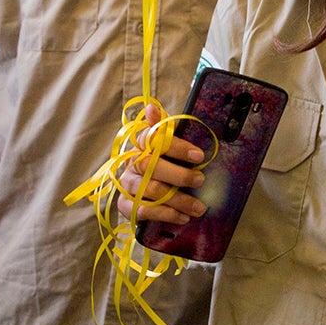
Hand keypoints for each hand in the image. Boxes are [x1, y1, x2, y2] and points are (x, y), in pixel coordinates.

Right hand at [116, 108, 206, 224]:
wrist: (143, 192)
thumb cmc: (161, 164)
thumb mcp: (166, 146)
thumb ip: (163, 128)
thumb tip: (151, 107)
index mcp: (141, 144)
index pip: (154, 138)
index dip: (177, 147)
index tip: (199, 156)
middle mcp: (131, 162)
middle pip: (151, 165)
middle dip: (179, 175)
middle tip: (200, 180)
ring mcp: (127, 184)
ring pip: (151, 190)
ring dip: (178, 199)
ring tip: (199, 207)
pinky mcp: (124, 205)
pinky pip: (144, 210)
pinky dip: (166, 214)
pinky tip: (183, 217)